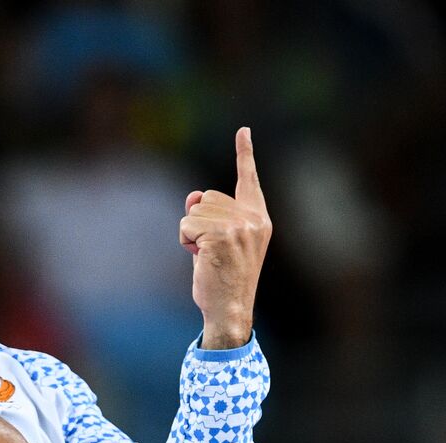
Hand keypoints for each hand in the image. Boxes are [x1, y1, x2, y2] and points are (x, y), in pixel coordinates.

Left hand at [180, 127, 272, 348]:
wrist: (230, 310)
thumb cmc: (223, 279)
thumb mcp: (217, 242)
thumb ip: (209, 217)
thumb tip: (193, 196)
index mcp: (259, 219)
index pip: (248, 180)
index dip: (244, 154)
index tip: (243, 130)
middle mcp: (252, 219)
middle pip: (208, 197)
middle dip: (199, 222)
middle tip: (211, 251)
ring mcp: (239, 227)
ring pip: (194, 212)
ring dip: (191, 234)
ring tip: (207, 257)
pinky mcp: (221, 236)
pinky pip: (188, 225)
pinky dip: (186, 242)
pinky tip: (200, 259)